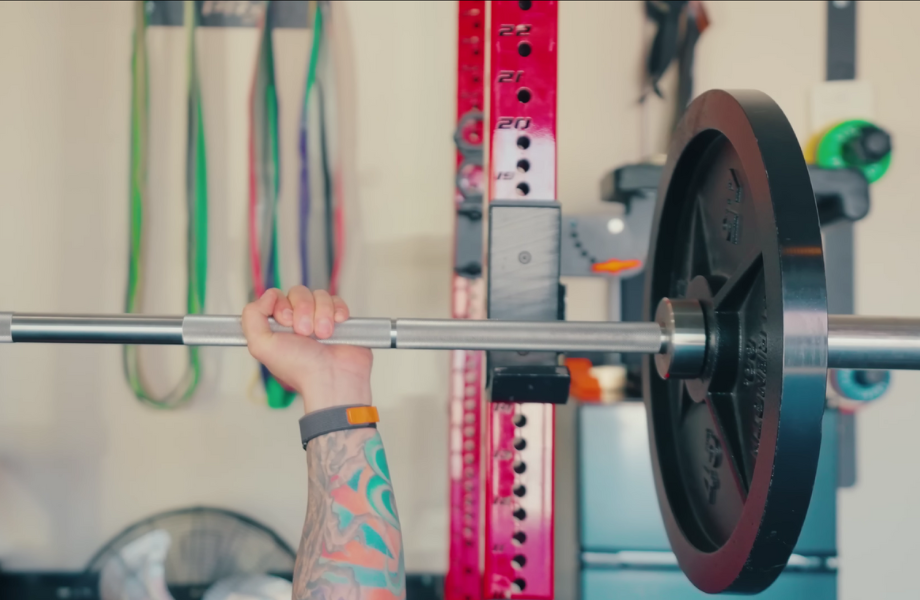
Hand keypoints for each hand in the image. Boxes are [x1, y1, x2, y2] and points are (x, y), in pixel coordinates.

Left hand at [242, 286, 372, 413]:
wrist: (332, 377)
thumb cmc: (300, 369)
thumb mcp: (261, 346)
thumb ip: (252, 316)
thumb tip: (268, 296)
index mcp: (278, 327)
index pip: (276, 296)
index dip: (281, 306)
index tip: (286, 323)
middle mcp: (298, 321)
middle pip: (298, 292)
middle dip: (303, 311)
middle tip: (305, 333)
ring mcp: (320, 319)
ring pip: (319, 295)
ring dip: (322, 314)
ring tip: (323, 335)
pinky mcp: (339, 320)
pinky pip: (338, 301)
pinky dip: (338, 312)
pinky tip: (336, 327)